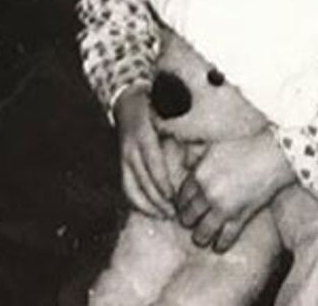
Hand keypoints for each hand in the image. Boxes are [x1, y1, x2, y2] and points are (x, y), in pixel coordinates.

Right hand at [113, 87, 174, 217]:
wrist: (128, 103)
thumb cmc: (155, 107)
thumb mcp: (168, 114)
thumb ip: (180, 132)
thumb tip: (196, 154)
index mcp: (144, 135)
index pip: (153, 164)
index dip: (162, 183)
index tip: (173, 197)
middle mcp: (131, 148)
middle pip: (143, 180)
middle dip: (158, 200)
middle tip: (175, 212)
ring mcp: (124, 157)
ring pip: (132, 188)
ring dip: (148, 205)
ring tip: (166, 214)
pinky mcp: (121, 164)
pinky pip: (126, 188)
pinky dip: (137, 202)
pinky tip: (151, 210)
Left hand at [175, 129, 295, 252]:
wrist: (272, 156)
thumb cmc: (245, 148)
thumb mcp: (215, 148)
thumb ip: (197, 159)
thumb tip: (183, 165)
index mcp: (200, 174)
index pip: (181, 197)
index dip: (183, 204)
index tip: (187, 207)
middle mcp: (207, 193)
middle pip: (187, 218)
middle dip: (190, 220)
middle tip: (195, 220)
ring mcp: (223, 208)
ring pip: (201, 234)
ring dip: (201, 236)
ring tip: (204, 234)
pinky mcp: (239, 219)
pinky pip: (224, 240)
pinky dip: (220, 244)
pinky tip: (219, 244)